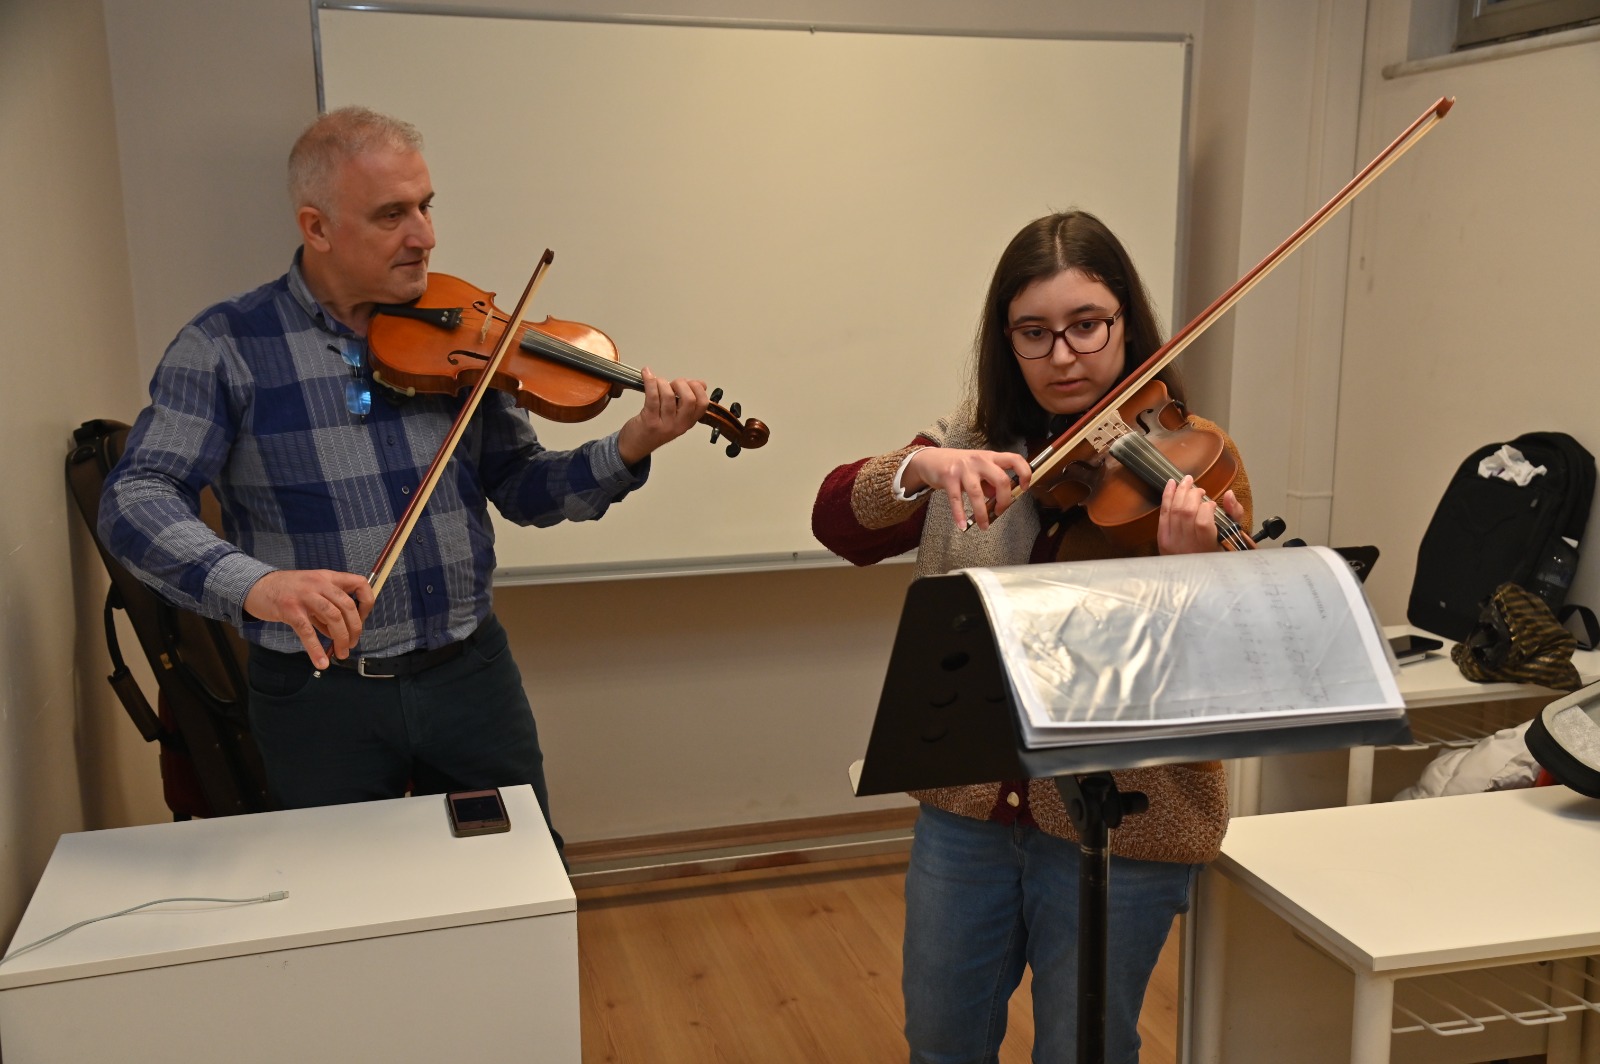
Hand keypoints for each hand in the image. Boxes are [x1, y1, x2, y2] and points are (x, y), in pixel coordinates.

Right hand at [243, 569, 374, 668]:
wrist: (256, 586)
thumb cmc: (286, 590)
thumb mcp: (312, 592)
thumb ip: (327, 609)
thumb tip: (340, 633)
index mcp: (328, 577)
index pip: (360, 583)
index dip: (367, 603)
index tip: (362, 619)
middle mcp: (319, 583)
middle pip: (347, 606)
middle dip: (355, 629)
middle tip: (352, 644)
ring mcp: (304, 596)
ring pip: (333, 617)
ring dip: (341, 638)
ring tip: (341, 652)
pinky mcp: (290, 610)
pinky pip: (307, 632)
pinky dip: (316, 649)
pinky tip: (321, 662)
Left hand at [617, 368, 710, 465]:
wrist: (636, 446)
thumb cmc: (654, 428)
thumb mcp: (676, 416)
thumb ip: (687, 401)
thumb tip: (701, 384)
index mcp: (688, 422)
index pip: (703, 404)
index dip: (697, 388)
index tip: (688, 382)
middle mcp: (679, 425)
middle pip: (689, 399)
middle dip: (681, 384)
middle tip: (672, 383)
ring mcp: (665, 424)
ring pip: (668, 396)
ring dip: (662, 382)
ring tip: (656, 381)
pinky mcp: (650, 421)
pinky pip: (652, 397)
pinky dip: (649, 382)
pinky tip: (646, 374)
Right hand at [903, 447, 1032, 530]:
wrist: (932, 459)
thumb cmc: (959, 466)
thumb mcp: (979, 470)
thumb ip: (991, 483)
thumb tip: (1001, 498)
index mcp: (991, 457)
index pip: (1014, 460)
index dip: (1024, 473)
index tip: (1025, 487)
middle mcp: (979, 460)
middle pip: (1001, 479)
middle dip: (1004, 500)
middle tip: (1001, 511)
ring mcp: (963, 468)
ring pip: (977, 493)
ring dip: (982, 513)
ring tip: (984, 526)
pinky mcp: (948, 476)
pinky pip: (956, 499)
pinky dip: (959, 514)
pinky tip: (962, 525)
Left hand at [1156, 475, 1243, 554]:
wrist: (1196, 571)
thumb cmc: (1218, 551)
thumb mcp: (1233, 535)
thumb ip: (1234, 514)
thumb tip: (1229, 494)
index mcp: (1207, 548)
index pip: (1202, 523)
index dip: (1207, 508)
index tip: (1212, 504)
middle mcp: (1187, 547)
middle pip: (1186, 512)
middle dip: (1192, 495)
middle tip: (1200, 490)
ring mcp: (1172, 543)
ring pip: (1173, 510)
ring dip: (1180, 491)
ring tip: (1187, 481)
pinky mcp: (1162, 539)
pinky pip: (1163, 514)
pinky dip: (1167, 496)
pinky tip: (1171, 484)